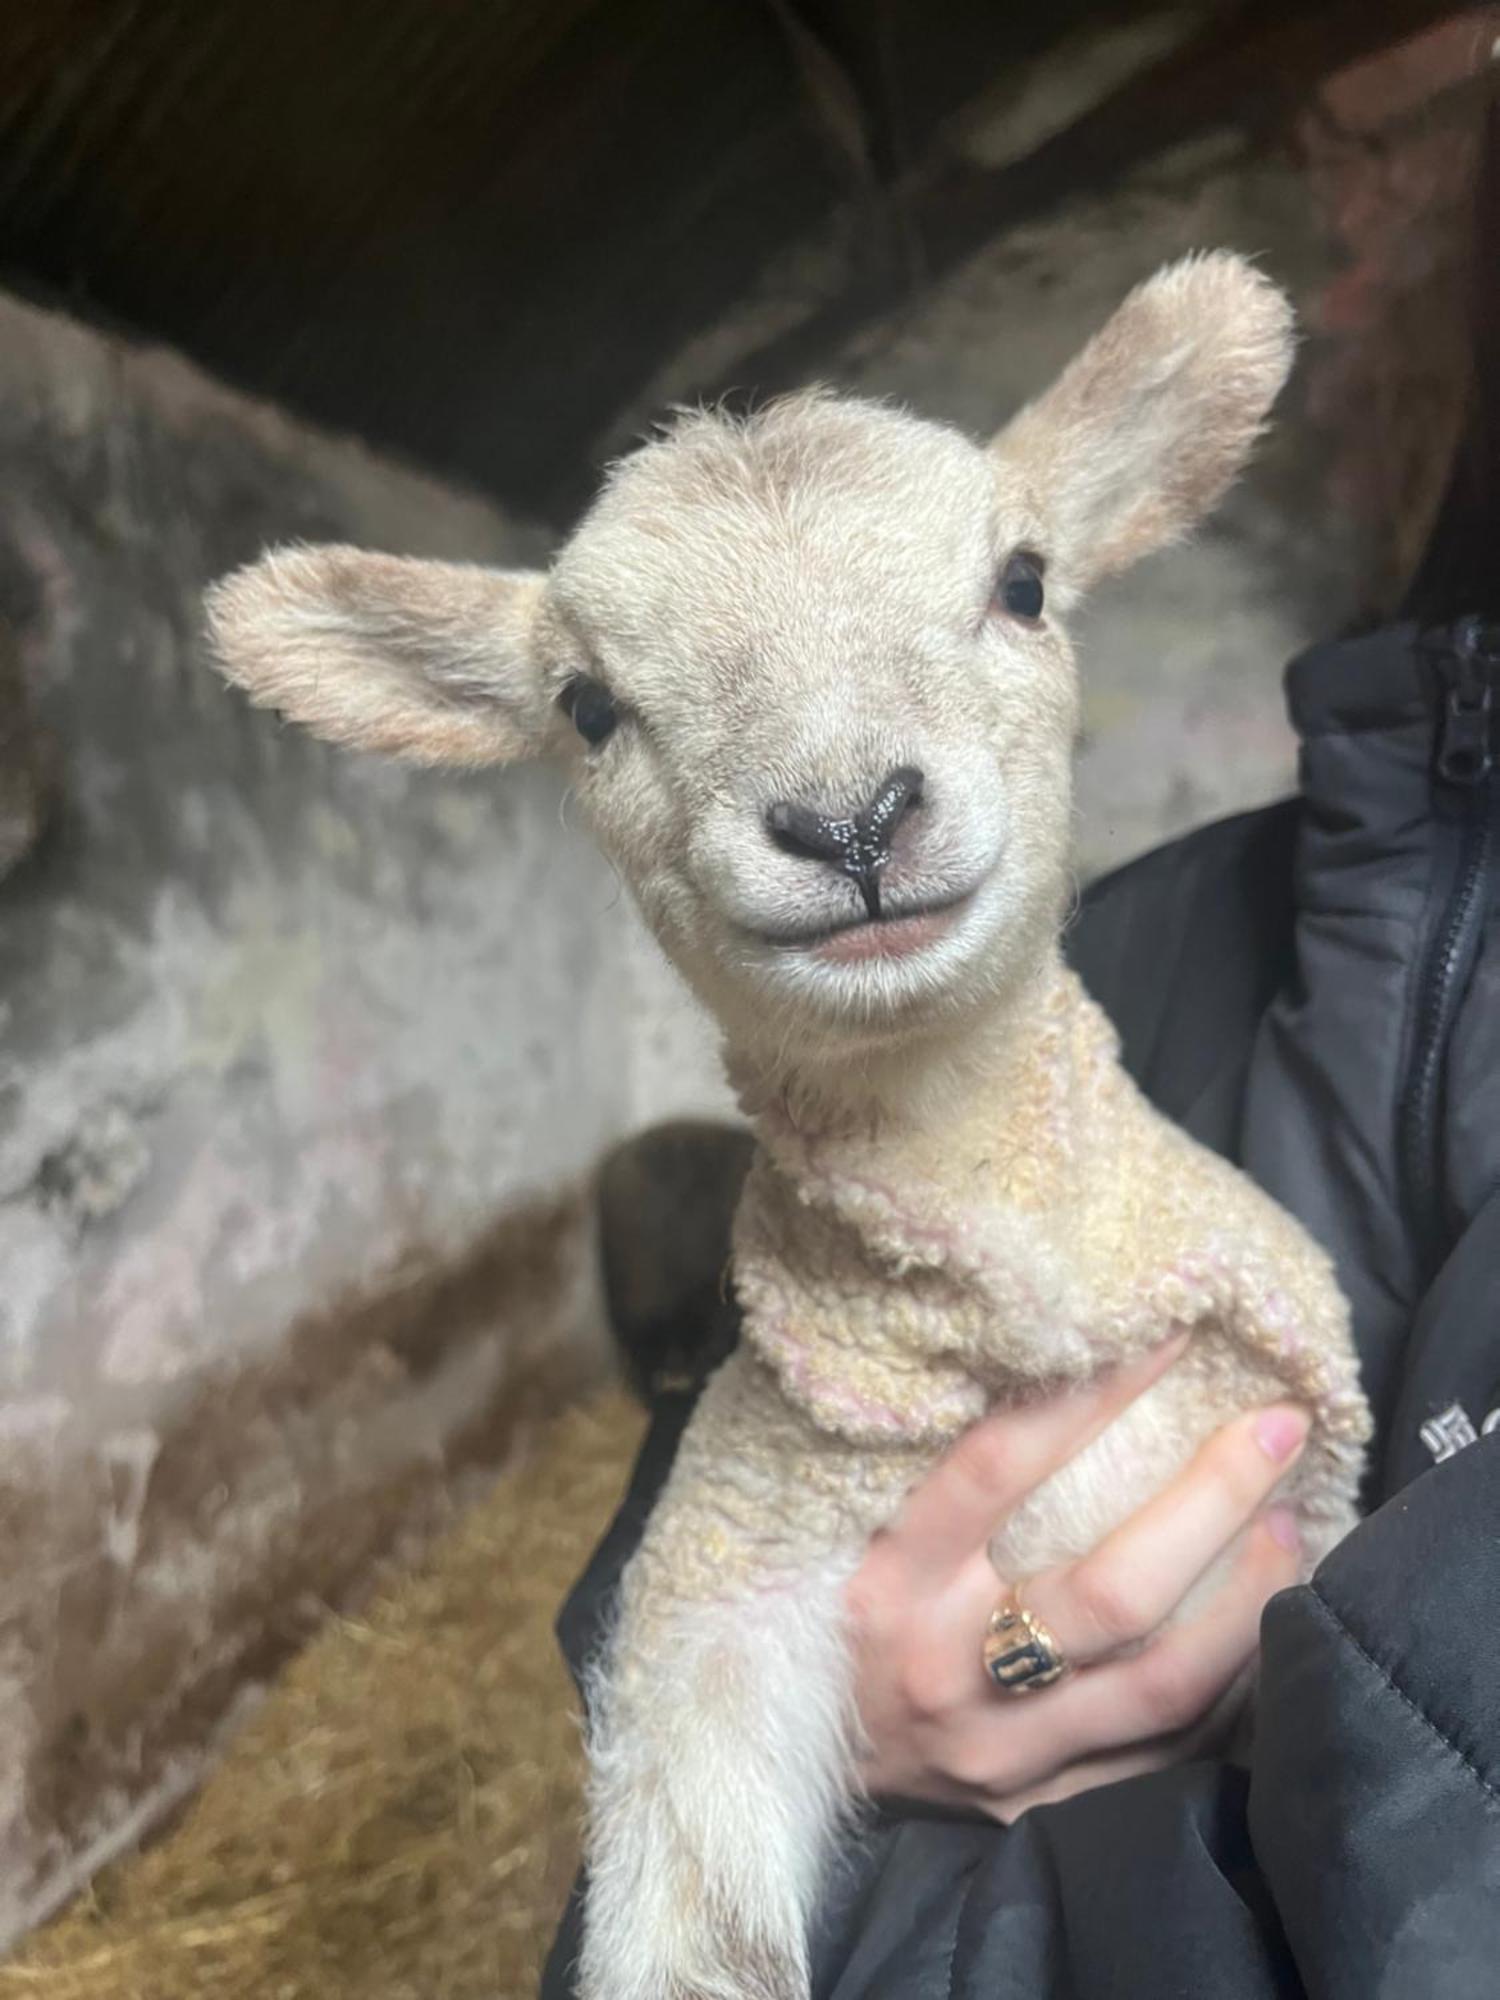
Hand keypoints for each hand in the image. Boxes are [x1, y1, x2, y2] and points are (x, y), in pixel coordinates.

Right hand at [845, 1337, 1307, 1820]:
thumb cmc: (829, 1604)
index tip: (1169, 1337)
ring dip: (1246, 1599)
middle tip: (1279, 1428)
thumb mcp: (852, 1521)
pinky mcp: (1038, 1811)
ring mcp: (1001, 1756)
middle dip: (1214, 1498)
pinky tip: (1261, 1625)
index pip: (999, 1470)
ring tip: (1290, 1525)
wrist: (787, 1757)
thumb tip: (1056, 1352)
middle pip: (1113, 1593)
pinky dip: (1228, 1689)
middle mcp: (947, 1674)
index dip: (1092, 1397)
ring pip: (1162, 1687)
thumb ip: (935, 1457)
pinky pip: (1164, 1758)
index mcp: (888, 1583)